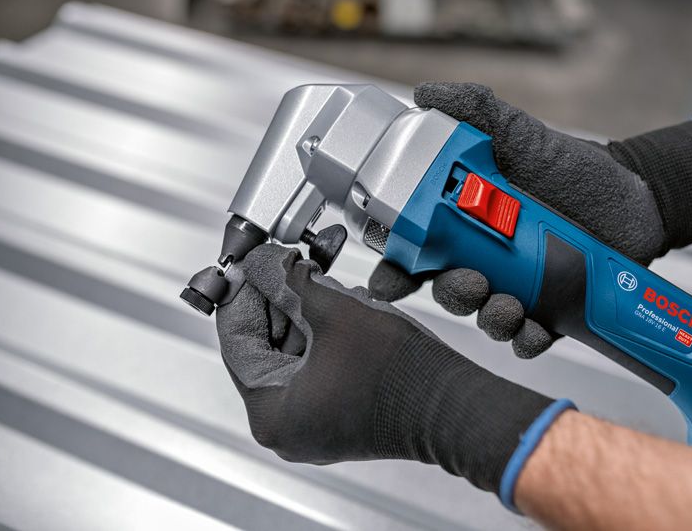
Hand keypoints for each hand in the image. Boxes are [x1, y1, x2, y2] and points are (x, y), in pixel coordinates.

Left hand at [216, 243, 565, 494]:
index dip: (245, 293)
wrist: (454, 405)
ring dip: (305, 312)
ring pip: (292, 353)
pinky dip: (323, 334)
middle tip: (290, 264)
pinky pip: (315, 366)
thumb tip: (265, 263)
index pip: (237, 340)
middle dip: (281, 299)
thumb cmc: (401, 375)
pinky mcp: (338, 416)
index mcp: (271, 414)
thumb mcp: (334, 312)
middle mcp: (286, 428)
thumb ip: (290, 281)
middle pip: (265, 346)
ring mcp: (313, 424)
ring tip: (322, 281)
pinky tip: (340, 306)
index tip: (251, 266)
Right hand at [370, 82, 666, 357]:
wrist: (631, 197)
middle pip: (447, 292)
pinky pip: (528, 338)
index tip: (390, 279)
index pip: (416, 254)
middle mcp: (484, 262)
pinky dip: (527, 339)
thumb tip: (426, 96)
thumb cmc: (570, 169)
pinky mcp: (549, 312)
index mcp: (464, 226)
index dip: (395, 271)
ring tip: (510, 304)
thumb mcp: (522, 136)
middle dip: (451, 294)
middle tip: (470, 281)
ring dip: (490, 318)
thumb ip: (477, 112)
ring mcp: (516, 290)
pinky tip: (536, 327)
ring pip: (486, 318)